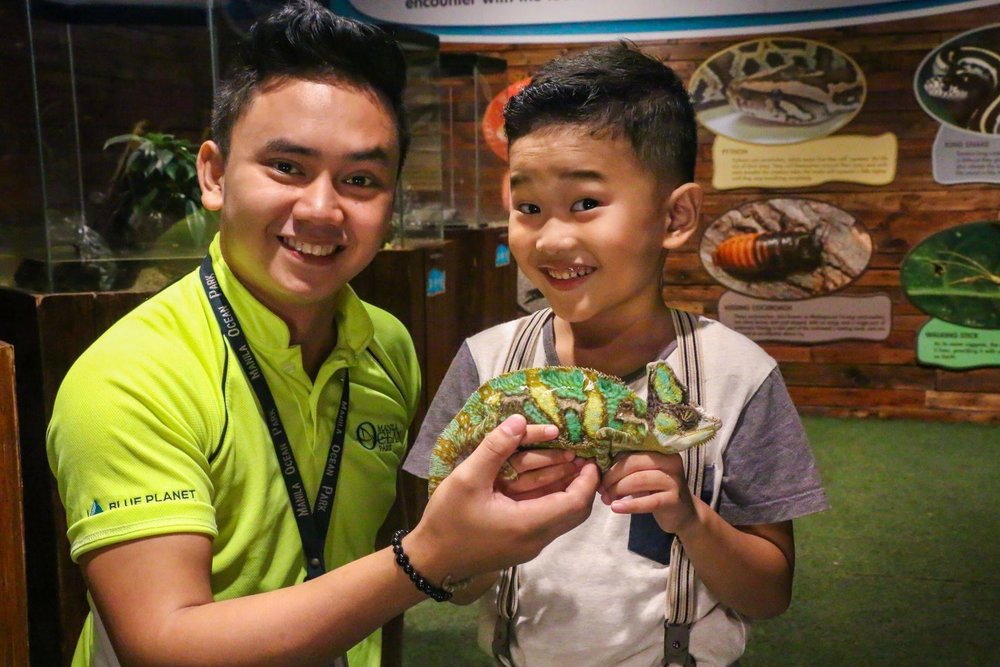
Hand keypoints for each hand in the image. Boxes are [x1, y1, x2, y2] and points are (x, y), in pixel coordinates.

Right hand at [406, 415, 598, 581]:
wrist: (430, 561)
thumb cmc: (448, 520)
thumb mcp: (467, 478)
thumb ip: (495, 448)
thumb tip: (519, 420)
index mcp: (528, 524)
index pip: (576, 503)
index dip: (588, 480)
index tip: (589, 456)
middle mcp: (536, 539)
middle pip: (576, 513)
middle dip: (583, 484)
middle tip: (581, 458)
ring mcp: (530, 546)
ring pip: (562, 518)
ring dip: (567, 491)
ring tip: (566, 464)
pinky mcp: (521, 546)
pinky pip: (547, 522)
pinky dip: (552, 500)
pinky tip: (542, 482)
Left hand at [600, 452, 697, 534]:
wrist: (683, 514)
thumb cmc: (657, 490)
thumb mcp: (644, 473)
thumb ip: (628, 465)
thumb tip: (598, 464)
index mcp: (661, 450)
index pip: (632, 449)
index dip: (612, 461)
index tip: (598, 472)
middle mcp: (670, 461)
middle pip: (634, 463)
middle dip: (613, 475)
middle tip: (601, 488)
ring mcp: (674, 480)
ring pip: (639, 480)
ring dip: (618, 489)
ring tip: (606, 499)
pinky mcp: (673, 500)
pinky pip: (648, 501)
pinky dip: (629, 505)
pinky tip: (616, 508)